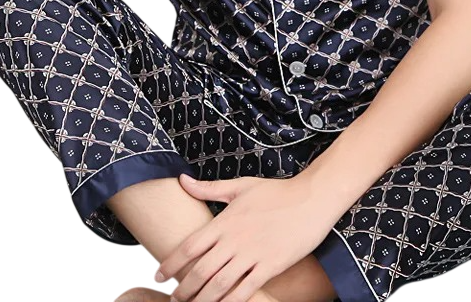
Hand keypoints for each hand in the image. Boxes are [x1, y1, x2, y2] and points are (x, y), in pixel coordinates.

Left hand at [154, 173, 337, 301]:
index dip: (170, 264)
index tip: (159, 275)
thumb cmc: (277, 191)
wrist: (312, 198)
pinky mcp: (271, 266)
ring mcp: (252, 254)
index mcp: (225, 221)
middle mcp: (234, 240)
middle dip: (183, 289)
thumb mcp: (241, 185)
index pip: (189, 246)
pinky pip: (246, 291)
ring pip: (219, 285)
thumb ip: (209, 188)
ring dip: (202, 300)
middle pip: (200, 271)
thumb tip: (182, 180)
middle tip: (174, 299)